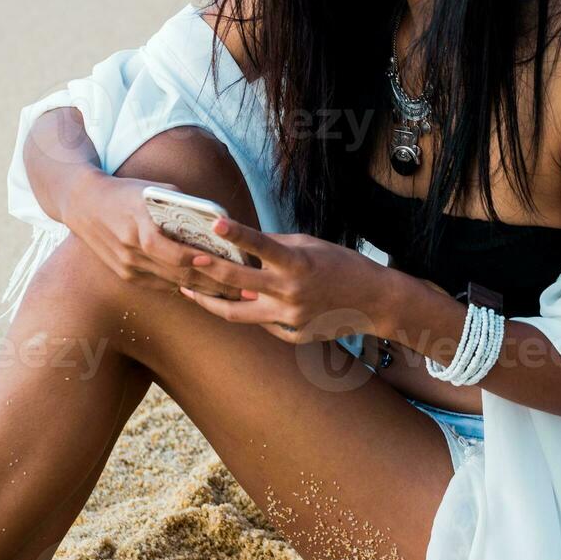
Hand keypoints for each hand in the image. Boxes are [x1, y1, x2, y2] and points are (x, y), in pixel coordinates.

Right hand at [60, 174, 241, 297]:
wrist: (84, 204)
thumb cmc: (126, 192)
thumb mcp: (152, 190)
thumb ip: (181, 204)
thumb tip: (217, 219)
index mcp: (136, 224)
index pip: (164, 248)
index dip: (190, 258)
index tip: (217, 261)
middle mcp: (130, 249)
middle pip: (175, 272)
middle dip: (212, 282)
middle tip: (242, 288)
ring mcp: (126, 265)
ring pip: (171, 283)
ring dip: (204, 290)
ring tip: (234, 295)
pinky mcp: (126, 275)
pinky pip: (160, 285)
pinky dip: (184, 288)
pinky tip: (208, 291)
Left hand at [177, 216, 389, 343]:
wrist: (373, 301)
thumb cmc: (341, 265)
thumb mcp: (310, 246)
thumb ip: (275, 246)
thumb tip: (241, 243)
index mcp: (297, 264)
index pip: (262, 246)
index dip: (237, 234)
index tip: (215, 223)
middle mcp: (291, 292)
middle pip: (239, 283)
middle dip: (210, 272)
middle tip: (187, 262)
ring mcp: (290, 318)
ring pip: (239, 314)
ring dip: (212, 302)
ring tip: (192, 293)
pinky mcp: (293, 335)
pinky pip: (264, 324)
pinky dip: (254, 312)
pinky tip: (244, 304)